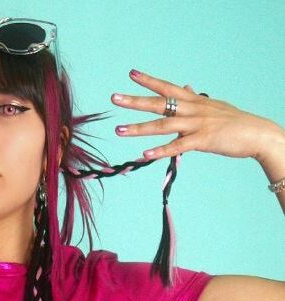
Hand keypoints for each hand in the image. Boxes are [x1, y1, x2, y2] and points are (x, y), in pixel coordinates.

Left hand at [110, 69, 282, 162]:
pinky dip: (160, 150)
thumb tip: (187, 86)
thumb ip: (196, 99)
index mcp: (193, 101)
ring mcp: (196, 124)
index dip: (149, 81)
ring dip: (139, 128)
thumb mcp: (213, 106)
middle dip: (135, 101)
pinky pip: (177, 146)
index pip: (167, 87)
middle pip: (159, 103)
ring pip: (163, 125)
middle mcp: (192, 109)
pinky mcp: (202, 140)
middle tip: (114, 98)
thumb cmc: (233, 122)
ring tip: (119, 130)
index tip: (131, 74)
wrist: (258, 134)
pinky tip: (145, 154)